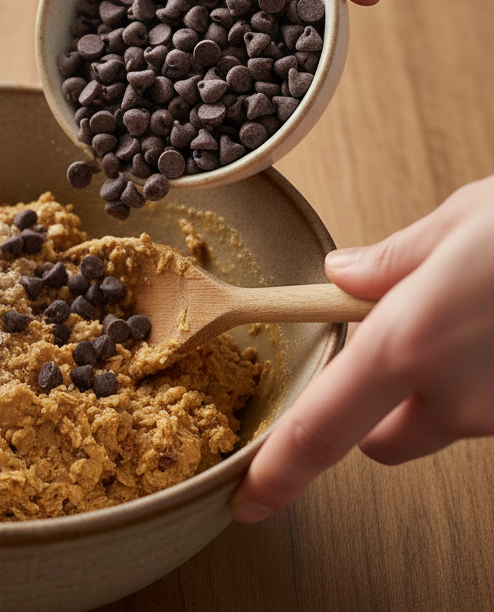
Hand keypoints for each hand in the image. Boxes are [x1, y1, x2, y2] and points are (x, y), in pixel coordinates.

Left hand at [230, 174, 493, 521]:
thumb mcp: (463, 220)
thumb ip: (393, 259)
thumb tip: (342, 275)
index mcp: (409, 341)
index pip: (322, 427)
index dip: (281, 472)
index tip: (251, 500)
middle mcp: (456, 394)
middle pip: (385, 441)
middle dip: (379, 410)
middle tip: (395, 348)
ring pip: (448, 423)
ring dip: (443, 389)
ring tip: (475, 318)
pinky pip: (493, 410)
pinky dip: (489, 381)